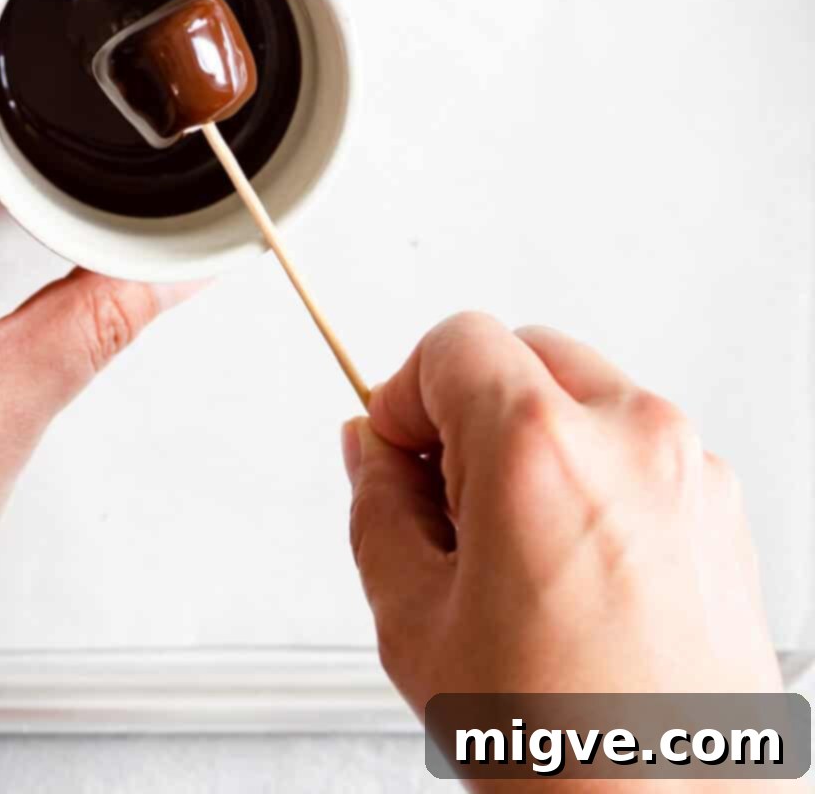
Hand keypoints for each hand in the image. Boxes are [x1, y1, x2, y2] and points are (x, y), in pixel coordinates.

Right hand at [345, 314, 779, 713]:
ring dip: (539, 441)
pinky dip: (597, 477)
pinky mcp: (722, 506)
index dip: (406, 394)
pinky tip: (574, 571)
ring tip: (517, 554)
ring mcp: (688, 469)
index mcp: (541, 451)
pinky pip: (638, 448)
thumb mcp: (417, 625)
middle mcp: (629, 438)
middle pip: (523, 351)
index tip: (397, 447)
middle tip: (448, 504)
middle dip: (472, 411)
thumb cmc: (570, 751)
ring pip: (584, 395)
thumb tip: (370, 452)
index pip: (453, 342)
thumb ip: (377, 509)